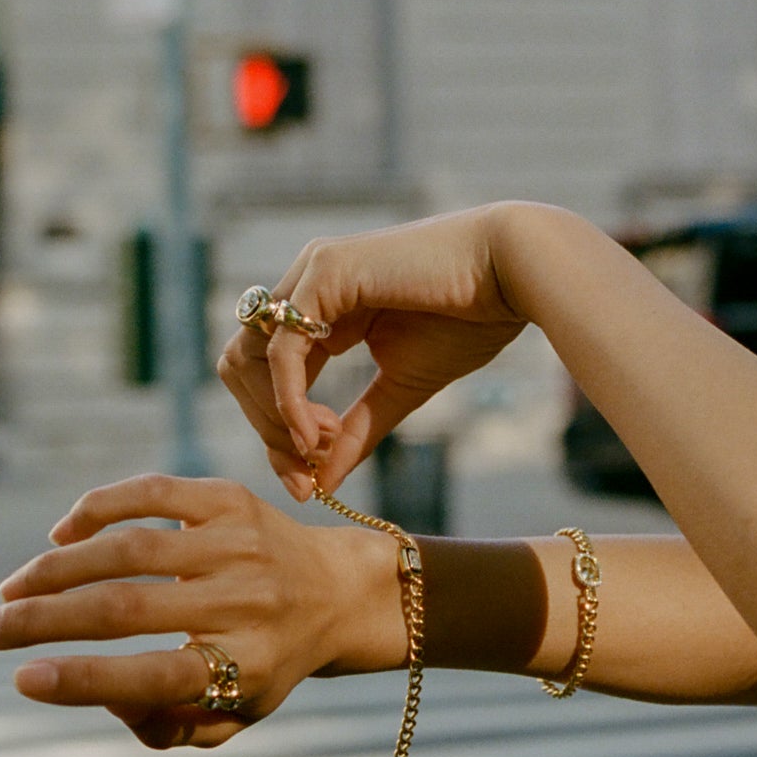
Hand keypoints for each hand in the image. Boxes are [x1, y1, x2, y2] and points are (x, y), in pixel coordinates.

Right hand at [0, 475, 401, 748]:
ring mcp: (239, 545)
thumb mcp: (233, 714)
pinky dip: (97, 509)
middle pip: (125, 609)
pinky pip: (151, 493)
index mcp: (246, 666)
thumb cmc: (267, 662)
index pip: (153, 677)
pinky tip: (62, 534)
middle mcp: (245, 602)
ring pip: (128, 550)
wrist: (340, 592)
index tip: (23, 680)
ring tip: (13, 592)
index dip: (84, 681)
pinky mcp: (232, 500)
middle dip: (42, 621)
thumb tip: (104, 699)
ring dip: (56, 569)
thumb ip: (167, 728)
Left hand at [217, 204, 538, 498]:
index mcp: (322, 307)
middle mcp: (306, 286)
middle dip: (266, 429)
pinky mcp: (325, 272)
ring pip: (248, 357)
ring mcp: (310, 273)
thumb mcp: (402, 387)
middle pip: (243, 367)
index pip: (266, 374)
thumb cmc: (470, 319)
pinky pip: (283, 349)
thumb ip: (357, 431)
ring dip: (273, 417)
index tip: (306, 482)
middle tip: (305, 474)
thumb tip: (319, 484)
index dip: (276, 433)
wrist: (513, 274)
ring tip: (319, 449)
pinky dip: (289, 398)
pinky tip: (318, 432)